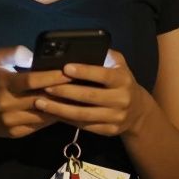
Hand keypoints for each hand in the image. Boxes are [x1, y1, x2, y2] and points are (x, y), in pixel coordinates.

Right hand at [0, 46, 70, 138]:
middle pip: (41, 99)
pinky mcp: (17, 133)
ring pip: (44, 115)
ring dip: (62, 107)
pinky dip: (53, 118)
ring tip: (79, 99)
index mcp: (3, 84)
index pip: (32, 81)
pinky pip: (40, 125)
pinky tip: (66, 111)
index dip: (52, 76)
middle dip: (63, 92)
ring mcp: (12, 121)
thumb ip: (14, 52)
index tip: (69, 72)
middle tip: (83, 85)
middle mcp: (7, 104)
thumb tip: (34, 55)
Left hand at [34, 49, 149, 136]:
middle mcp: (121, 99)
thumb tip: (84, 47)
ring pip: (83, 114)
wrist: (138, 111)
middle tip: (45, 86)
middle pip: (89, 96)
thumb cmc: (120, 82)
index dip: (84, 71)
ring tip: (41, 103)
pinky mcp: (109, 131)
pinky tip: (52, 113)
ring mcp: (116, 117)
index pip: (103, 75)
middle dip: (65, 91)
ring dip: (59, 109)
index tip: (65, 68)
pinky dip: (66, 119)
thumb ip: (105, 55)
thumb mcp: (119, 65)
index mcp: (123, 80)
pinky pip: (84, 126)